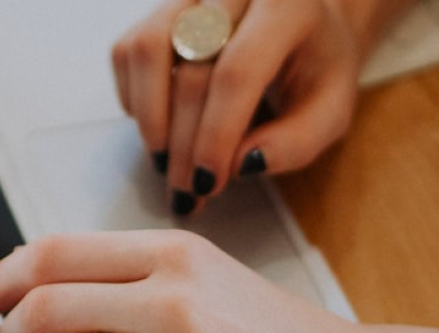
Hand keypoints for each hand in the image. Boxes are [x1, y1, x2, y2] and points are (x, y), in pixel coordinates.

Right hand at [112, 0, 360, 213]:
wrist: (301, 23)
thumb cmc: (314, 68)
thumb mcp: (330, 110)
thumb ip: (296, 142)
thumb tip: (241, 165)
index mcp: (287, 7)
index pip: (237, 72)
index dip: (215, 134)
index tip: (208, 183)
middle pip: (190, 72)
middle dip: (183, 144)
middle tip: (186, 190)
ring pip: (146, 51)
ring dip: (149, 118)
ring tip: (165, 160)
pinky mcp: (158, 10)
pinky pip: (127, 52)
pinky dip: (134, 98)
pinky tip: (159, 125)